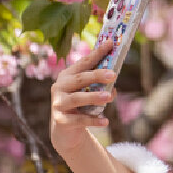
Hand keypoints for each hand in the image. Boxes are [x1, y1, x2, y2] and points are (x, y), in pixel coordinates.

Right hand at [50, 41, 116, 155]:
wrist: (65, 129)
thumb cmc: (80, 105)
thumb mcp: (88, 91)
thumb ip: (99, 85)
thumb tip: (113, 82)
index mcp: (67, 75)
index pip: (84, 62)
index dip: (97, 53)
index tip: (111, 43)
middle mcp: (60, 87)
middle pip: (79, 79)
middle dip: (96, 75)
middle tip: (113, 75)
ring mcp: (59, 103)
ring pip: (76, 98)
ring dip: (93, 97)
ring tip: (109, 97)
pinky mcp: (61, 120)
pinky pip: (78, 120)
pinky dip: (93, 120)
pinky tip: (105, 121)